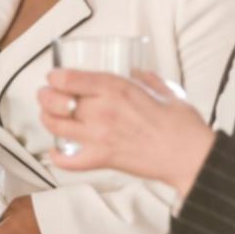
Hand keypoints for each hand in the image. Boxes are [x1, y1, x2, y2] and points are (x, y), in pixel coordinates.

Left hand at [38, 69, 214, 196]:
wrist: (189, 155)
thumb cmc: (181, 123)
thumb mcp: (164, 90)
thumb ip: (146, 79)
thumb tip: (135, 72)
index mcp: (116, 88)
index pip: (69, 78)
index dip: (55, 77)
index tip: (54, 77)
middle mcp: (102, 109)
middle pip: (56, 100)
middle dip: (45, 96)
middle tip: (45, 96)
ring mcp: (99, 135)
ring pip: (56, 125)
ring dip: (47, 119)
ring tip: (48, 116)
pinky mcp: (102, 158)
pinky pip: (69, 161)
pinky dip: (57, 157)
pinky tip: (55, 151)